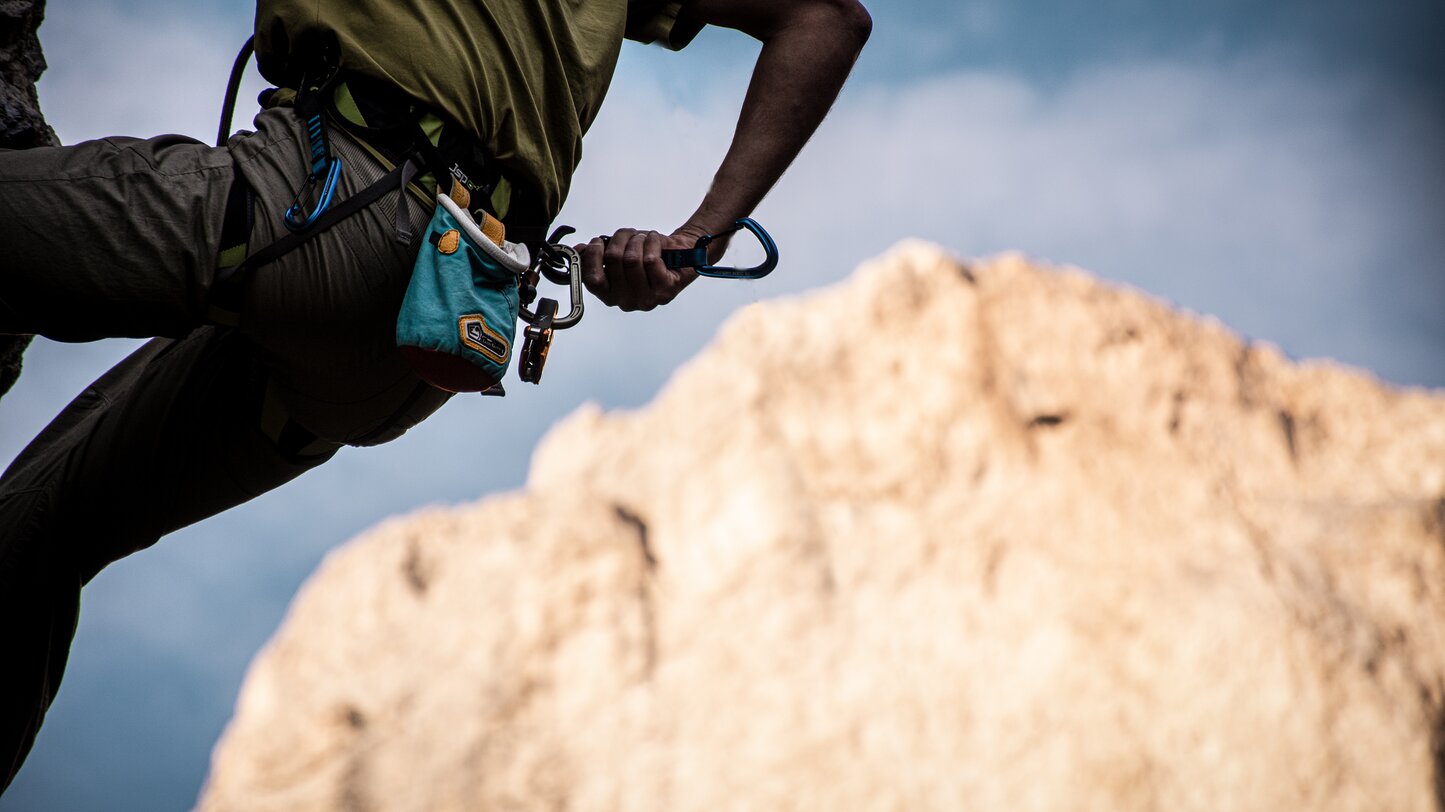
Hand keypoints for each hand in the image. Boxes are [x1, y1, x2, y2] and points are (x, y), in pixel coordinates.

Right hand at [576, 228, 705, 311]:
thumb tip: (577, 250)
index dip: (593, 256)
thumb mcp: (619, 254)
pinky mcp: (665, 290)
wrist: (681, 253)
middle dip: (620, 239)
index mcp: (610, 295)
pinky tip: (655, 241)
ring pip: (632, 259)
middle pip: (613, 261)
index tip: (598, 242)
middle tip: (628, 235)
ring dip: (637, 239)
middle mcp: (627, 302)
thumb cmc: (646, 254)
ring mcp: (647, 299)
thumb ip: (597, 255)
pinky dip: (652, 242)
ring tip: (644, 238)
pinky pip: (650, 259)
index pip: (592, 280)